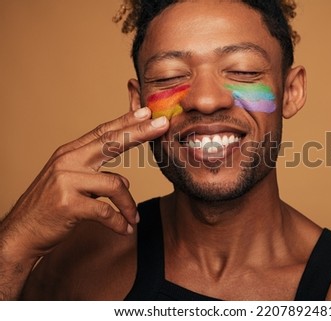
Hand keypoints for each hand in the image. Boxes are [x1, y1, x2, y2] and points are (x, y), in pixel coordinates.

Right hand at [0, 107, 167, 260]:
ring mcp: (66, 181)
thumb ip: (97, 176)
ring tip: (133, 219)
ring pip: (115, 184)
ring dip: (129, 205)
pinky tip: (125, 229)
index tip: (147, 112)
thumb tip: (125, 179)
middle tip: (162, 125)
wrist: (21, 234)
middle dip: (139, 132)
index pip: (103, 132)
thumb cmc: (49, 208)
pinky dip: (119, 222)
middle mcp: (67, 161)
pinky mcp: (68, 204)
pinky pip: (106, 211)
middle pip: (110, 142)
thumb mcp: (70, 184)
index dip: (127, 121)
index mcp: (69, 153)